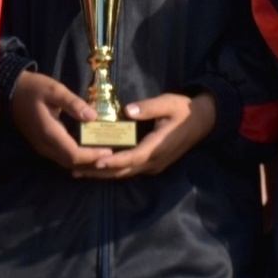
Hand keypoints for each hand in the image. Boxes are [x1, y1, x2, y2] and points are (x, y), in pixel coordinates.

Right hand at [10, 71, 112, 170]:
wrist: (11, 91)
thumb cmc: (34, 88)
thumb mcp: (55, 90)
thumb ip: (73, 104)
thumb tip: (93, 116)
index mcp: (50, 133)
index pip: (74, 154)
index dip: (92, 156)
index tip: (110, 151)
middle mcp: (45, 145)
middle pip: (71, 163)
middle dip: (91, 161)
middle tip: (111, 154)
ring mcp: (42, 147)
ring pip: (65, 162)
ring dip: (84, 160)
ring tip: (102, 152)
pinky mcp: (42, 145)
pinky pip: (61, 157)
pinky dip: (76, 156)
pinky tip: (88, 148)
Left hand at [73, 92, 215, 179]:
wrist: (203, 121)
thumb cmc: (184, 110)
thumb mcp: (168, 103)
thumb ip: (148, 107)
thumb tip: (127, 110)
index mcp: (157, 147)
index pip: (132, 157)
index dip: (113, 161)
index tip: (94, 161)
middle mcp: (154, 161)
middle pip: (123, 171)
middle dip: (99, 172)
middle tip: (74, 169)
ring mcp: (154, 165)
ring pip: (125, 173)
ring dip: (103, 174)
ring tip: (80, 171)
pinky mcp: (153, 164)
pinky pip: (130, 170)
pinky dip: (113, 170)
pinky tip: (98, 166)